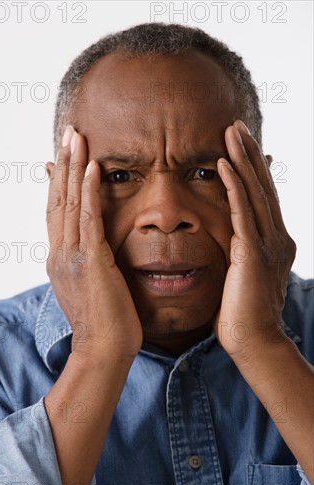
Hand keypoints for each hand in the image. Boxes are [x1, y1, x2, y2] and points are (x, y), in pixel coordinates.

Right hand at [45, 126, 142, 362]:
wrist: (104, 350)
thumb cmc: (105, 323)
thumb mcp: (90, 288)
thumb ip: (87, 265)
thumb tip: (91, 251)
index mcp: (60, 260)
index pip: (57, 214)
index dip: (58, 184)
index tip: (61, 159)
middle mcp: (60, 254)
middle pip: (59, 201)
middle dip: (64, 165)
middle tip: (69, 134)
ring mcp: (72, 257)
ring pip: (70, 203)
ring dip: (74, 167)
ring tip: (77, 138)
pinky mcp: (91, 261)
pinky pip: (89, 219)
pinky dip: (89, 191)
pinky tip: (92, 168)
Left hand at [214, 120, 295, 364]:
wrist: (253, 342)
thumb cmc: (242, 314)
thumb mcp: (244, 275)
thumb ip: (242, 253)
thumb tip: (232, 240)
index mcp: (274, 243)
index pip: (264, 198)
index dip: (255, 169)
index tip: (242, 146)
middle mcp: (277, 238)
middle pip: (263, 187)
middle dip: (250, 154)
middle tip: (236, 126)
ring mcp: (268, 244)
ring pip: (255, 192)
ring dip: (242, 159)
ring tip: (231, 132)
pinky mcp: (252, 253)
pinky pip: (242, 212)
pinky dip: (233, 186)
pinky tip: (223, 164)